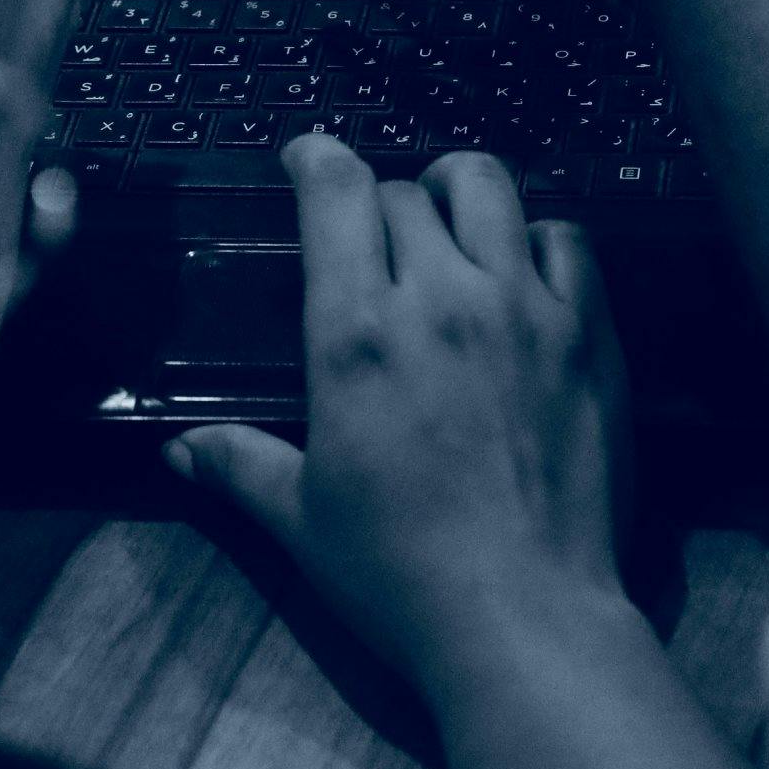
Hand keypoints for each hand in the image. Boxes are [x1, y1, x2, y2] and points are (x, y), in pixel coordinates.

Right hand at [168, 141, 631, 664]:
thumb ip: (241, 466)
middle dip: (383, 197)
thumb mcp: (302, 520)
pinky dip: (541, 235)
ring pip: (493, 188)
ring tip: (452, 214)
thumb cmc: (402, 574)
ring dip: (462, 189)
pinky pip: (569, 238)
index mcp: (357, 334)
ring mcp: (524, 309)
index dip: (319, 158)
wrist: (525, 612)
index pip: (338, 192)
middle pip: (408, 190)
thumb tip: (179, 451)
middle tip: (379, 228)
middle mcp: (443, 299)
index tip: (309, 156)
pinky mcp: (589, 333)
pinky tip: (526, 265)